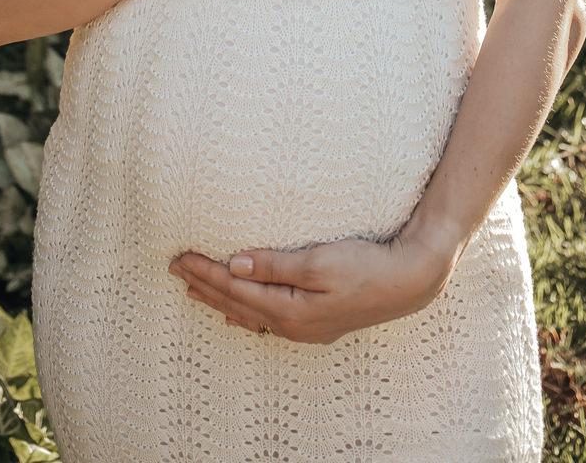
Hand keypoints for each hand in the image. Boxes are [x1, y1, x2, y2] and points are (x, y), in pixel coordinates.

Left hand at [168, 226, 452, 345]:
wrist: (409, 281)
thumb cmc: (366, 265)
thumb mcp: (318, 261)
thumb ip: (274, 265)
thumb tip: (235, 264)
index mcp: (290, 311)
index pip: (236, 289)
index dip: (206, 272)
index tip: (181, 258)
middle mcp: (293, 326)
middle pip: (237, 304)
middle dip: (205, 285)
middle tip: (175, 268)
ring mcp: (305, 327)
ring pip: (250, 314)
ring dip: (221, 299)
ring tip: (194, 290)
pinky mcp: (316, 322)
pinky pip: (268, 319)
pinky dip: (245, 312)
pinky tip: (238, 313)